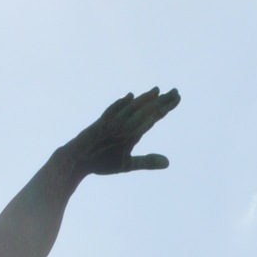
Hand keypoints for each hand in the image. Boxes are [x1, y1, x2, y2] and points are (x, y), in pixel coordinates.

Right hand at [60, 89, 180, 176]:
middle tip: (176, 92)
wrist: (79, 161)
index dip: (165, 107)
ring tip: (157, 92)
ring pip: (131, 111)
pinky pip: (111, 114)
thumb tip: (168, 162)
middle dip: (160, 102)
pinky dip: (119, 106)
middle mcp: (125, 125)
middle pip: (145, 111)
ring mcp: (112, 124)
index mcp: (133, 132)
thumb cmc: (102, 161)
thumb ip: (147, 161)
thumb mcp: (127, 164)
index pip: (152, 117)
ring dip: (143, 101)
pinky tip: (130, 97)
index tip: (177, 97)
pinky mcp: (100, 126)